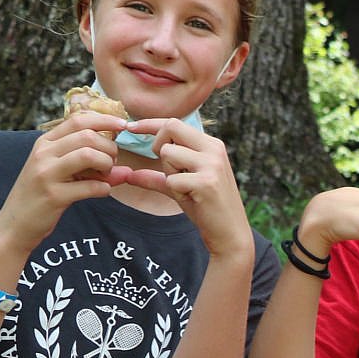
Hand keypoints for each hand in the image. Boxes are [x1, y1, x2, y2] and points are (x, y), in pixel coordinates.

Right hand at [0, 112, 123, 246]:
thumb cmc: (41, 195)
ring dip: (106, 165)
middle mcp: (43, 154)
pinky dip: (104, 188)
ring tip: (105, 176)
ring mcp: (46, 174)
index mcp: (44, 143)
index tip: (123, 125)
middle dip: (109, 148)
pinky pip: (90, 186)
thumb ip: (89, 167)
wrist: (15, 224)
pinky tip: (102, 191)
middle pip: (87, 136)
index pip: (77, 120)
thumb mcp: (61, 174)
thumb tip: (127, 170)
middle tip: (111, 164)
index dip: (105, 120)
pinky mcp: (53, 196)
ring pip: (88, 155)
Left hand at [110, 117, 251, 257]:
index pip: (175, 123)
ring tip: (186, 188)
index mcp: (211, 145)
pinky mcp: (206, 182)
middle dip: (158, 144)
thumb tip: (129, 175)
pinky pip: (171, 179)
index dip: (149, 124)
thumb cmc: (207, 209)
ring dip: (168, 173)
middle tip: (167, 168)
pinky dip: (175, 191)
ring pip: (168, 153)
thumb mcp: (180, 188)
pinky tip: (192, 199)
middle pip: (171, 127)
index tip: (130, 127)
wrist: (230, 234)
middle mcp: (214, 150)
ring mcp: (212, 165)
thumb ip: (157, 177)